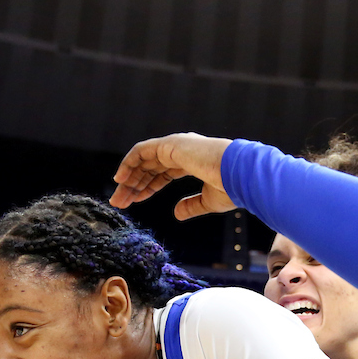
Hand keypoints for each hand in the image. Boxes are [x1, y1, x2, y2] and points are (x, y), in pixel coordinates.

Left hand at [111, 133, 234, 218]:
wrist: (239, 175)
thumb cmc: (231, 187)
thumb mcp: (208, 201)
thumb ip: (191, 205)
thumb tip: (176, 213)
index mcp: (192, 161)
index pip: (162, 173)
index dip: (147, 187)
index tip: (135, 201)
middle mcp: (181, 150)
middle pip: (149, 167)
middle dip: (133, 185)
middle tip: (120, 202)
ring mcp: (175, 146)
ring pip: (143, 160)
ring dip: (128, 177)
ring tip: (117, 196)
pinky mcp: (169, 145)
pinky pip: (141, 152)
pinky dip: (129, 163)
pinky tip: (121, 179)